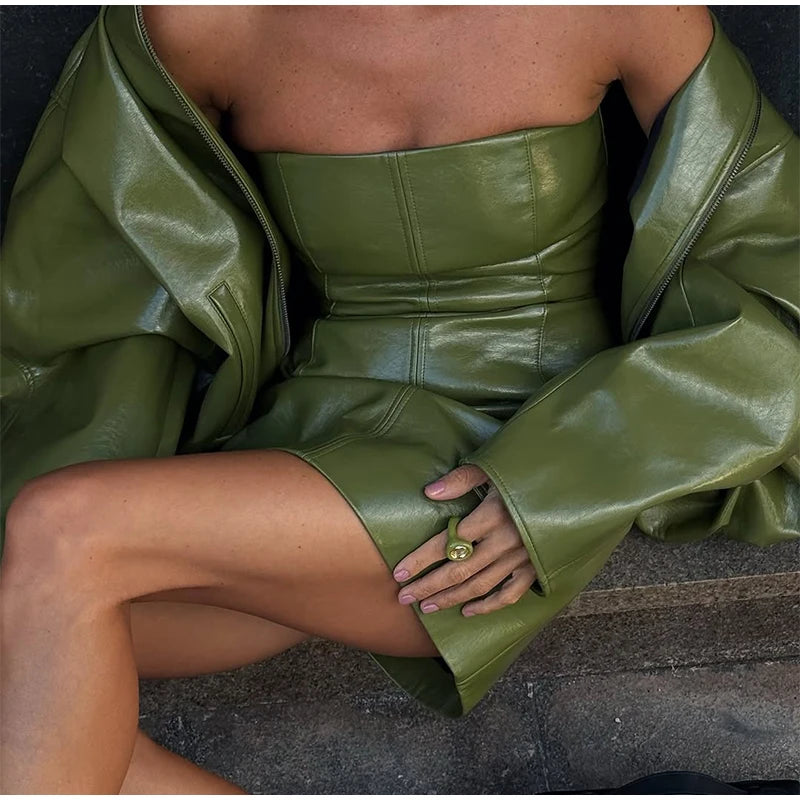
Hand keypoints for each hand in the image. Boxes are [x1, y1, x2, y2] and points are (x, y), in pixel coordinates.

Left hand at [393, 464, 536, 616]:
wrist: (573, 486)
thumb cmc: (530, 473)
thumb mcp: (495, 468)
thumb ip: (462, 479)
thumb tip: (430, 492)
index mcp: (491, 517)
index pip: (446, 543)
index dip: (420, 560)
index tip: (399, 573)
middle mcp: (504, 542)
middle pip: (458, 571)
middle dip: (428, 586)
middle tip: (404, 598)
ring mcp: (521, 559)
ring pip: (479, 586)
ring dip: (450, 599)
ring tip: (426, 608)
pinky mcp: (535, 568)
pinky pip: (510, 594)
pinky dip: (488, 607)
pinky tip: (468, 612)